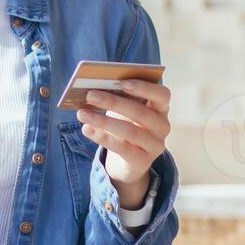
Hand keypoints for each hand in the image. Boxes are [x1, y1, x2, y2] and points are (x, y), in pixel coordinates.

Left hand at [76, 79, 170, 210]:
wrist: (129, 160)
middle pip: (140, 112)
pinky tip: (87, 129)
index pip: (162, 95)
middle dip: (113, 102)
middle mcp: (162, 126)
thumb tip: (92, 90)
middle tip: (90, 95)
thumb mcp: (124, 111)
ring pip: (130, 131)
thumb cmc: (127, 125)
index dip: (144, 88)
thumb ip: (116, 98)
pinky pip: (122, 149)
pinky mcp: (143, 161)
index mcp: (161, 108)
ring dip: (103, 121)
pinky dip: (102, 138)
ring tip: (82, 113)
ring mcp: (155, 145)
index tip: (122, 83)